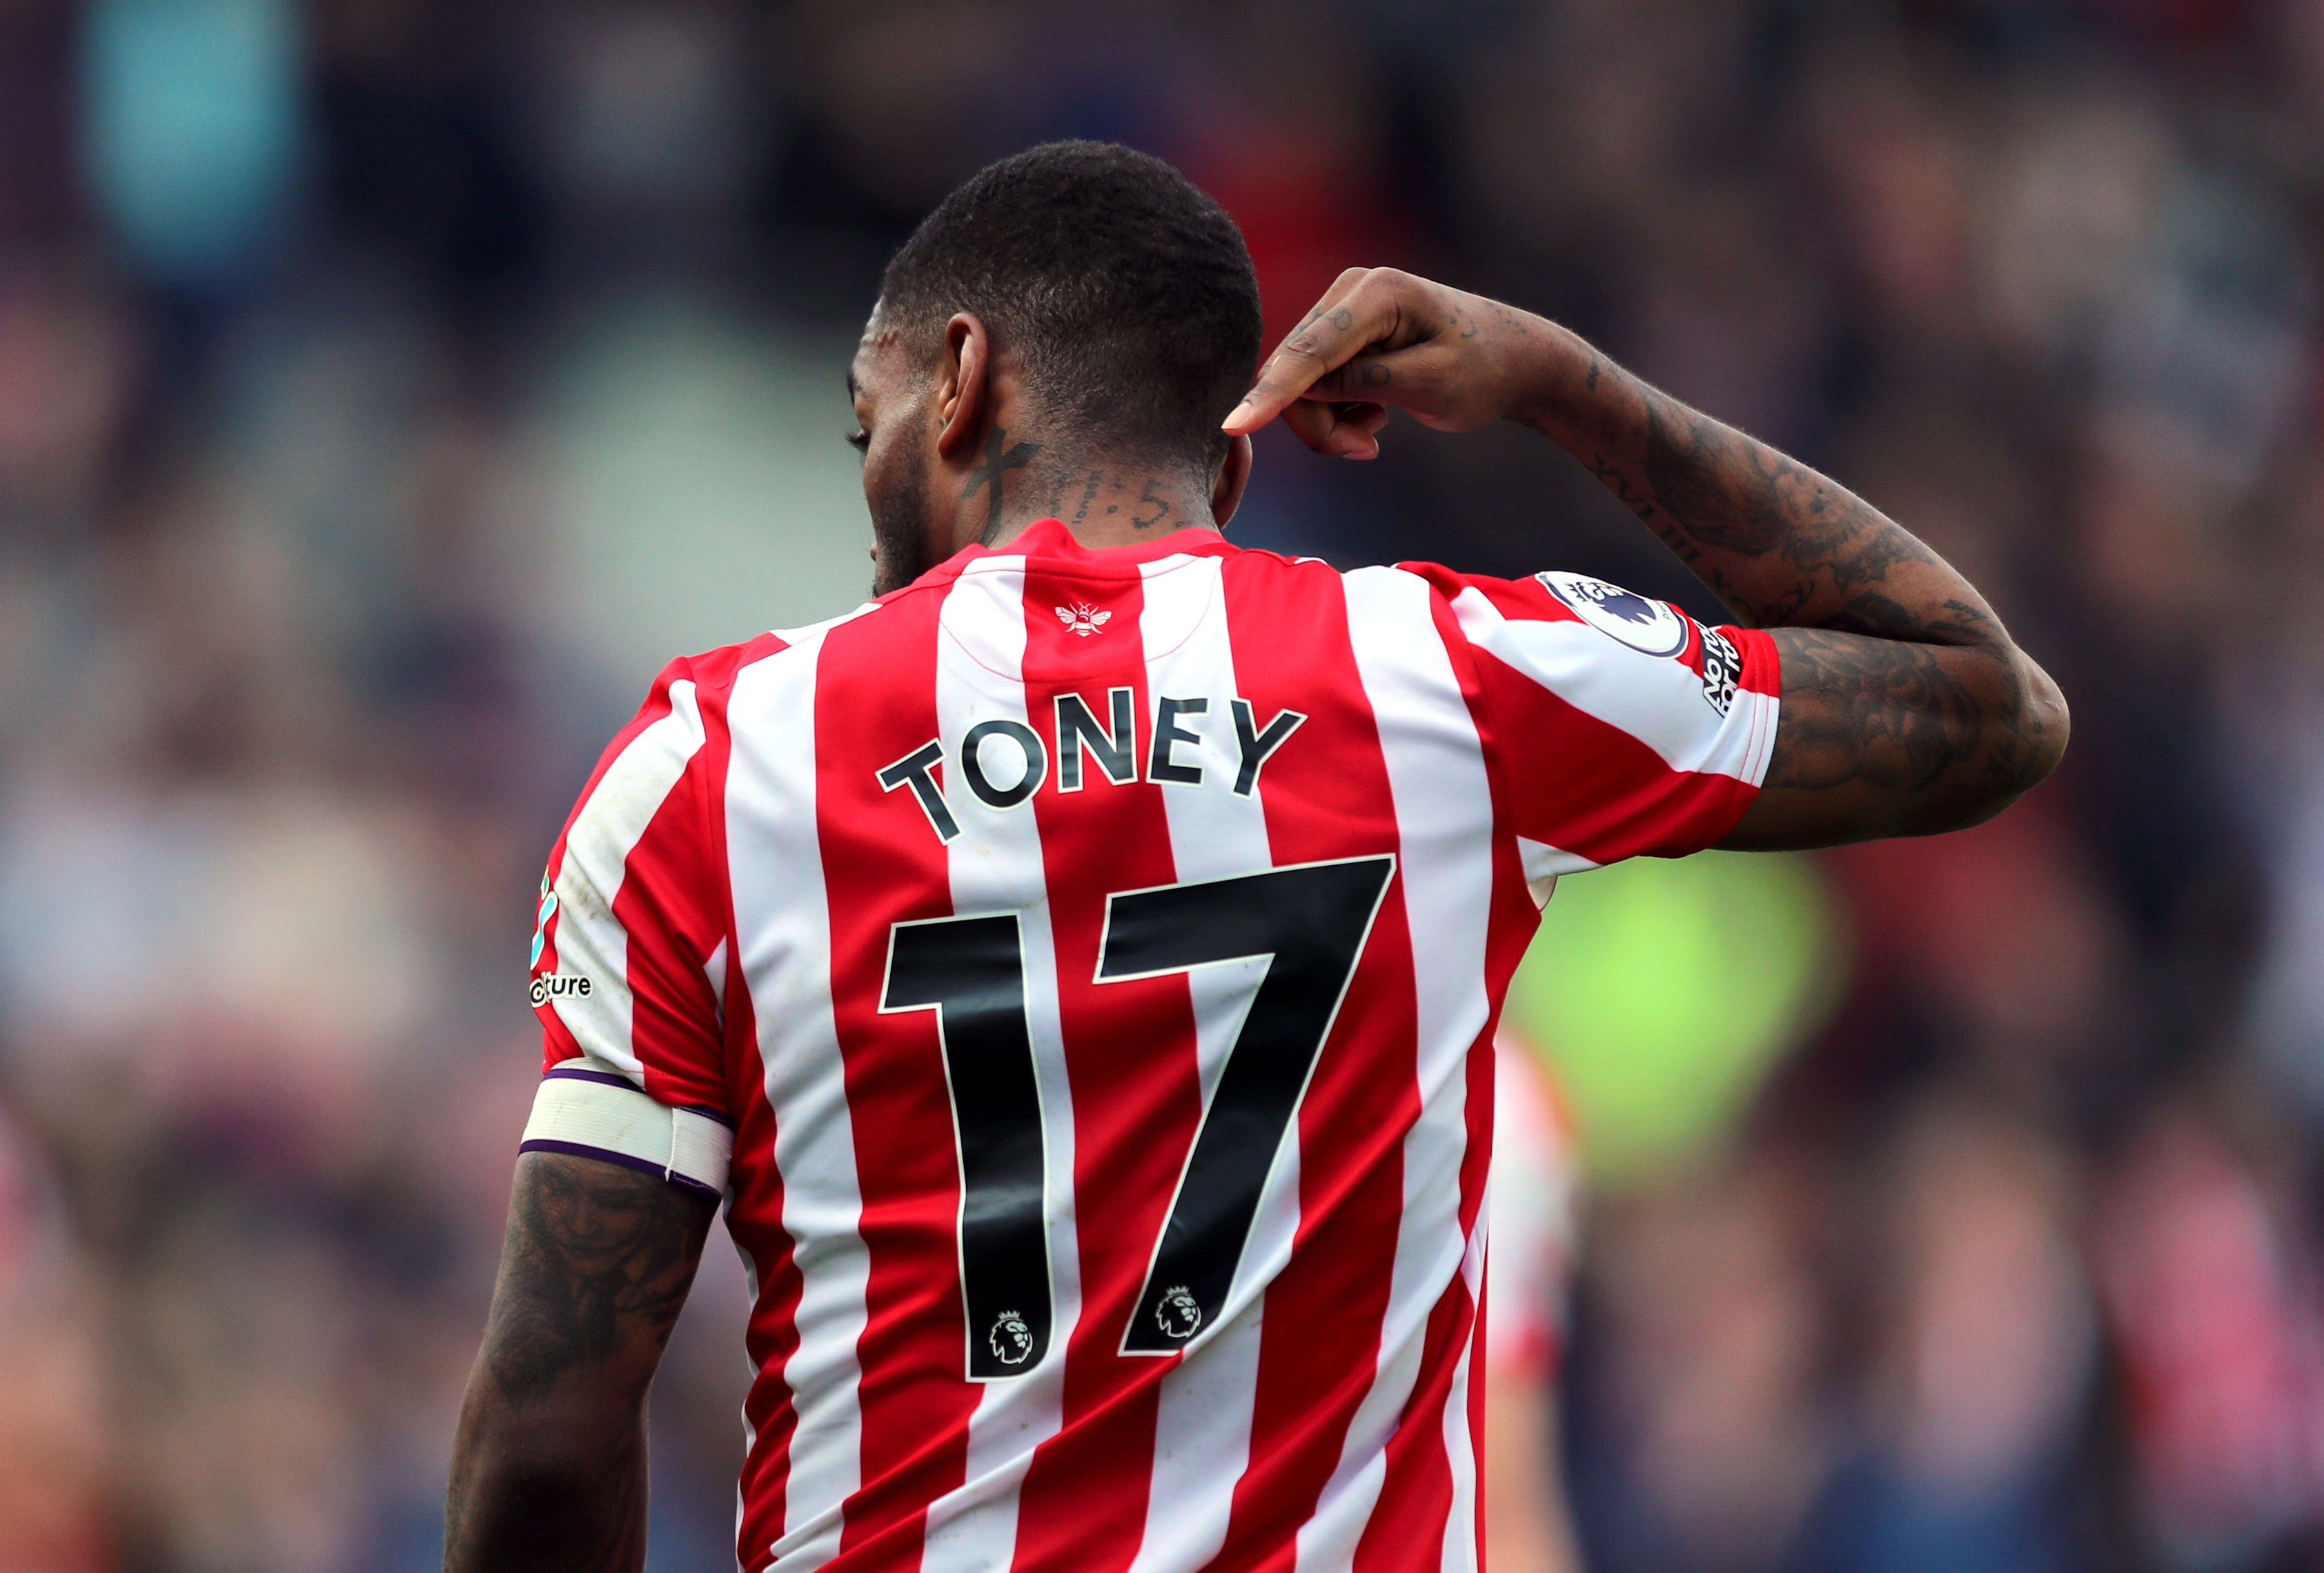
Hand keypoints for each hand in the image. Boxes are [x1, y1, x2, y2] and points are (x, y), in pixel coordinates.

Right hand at [1221, 268, 1560, 458]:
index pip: (1310, 352)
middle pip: (1297, 371)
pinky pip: (1313, 382)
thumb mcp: (1429, 384)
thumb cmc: (1483, 370)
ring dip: (1331, 422)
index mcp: (1379, 293)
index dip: (1272, 395)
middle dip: (1321, 423)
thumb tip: (1301, 388)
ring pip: (1301, 383)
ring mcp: (1343, 308)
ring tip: (1376, 433)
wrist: (1513, 360)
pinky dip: (1337, 410)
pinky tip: (1376, 412)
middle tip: (1368, 451)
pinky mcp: (1341, 331)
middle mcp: (1352, 290)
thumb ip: (1364, 383)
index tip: (1233, 428)